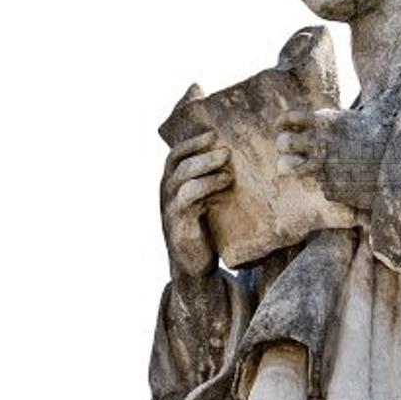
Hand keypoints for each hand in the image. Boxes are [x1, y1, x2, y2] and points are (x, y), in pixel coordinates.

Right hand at [161, 131, 232, 280]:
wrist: (194, 265)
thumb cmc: (204, 229)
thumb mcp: (206, 200)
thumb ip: (211, 181)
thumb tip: (234, 158)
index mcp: (171, 183)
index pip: (176, 155)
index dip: (192, 142)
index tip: (213, 134)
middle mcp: (166, 192)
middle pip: (177, 161)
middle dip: (201, 151)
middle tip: (226, 149)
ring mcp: (170, 207)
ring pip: (182, 176)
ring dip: (205, 165)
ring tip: (228, 164)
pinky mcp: (178, 223)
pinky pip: (189, 198)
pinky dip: (207, 186)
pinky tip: (225, 182)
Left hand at [275, 108, 385, 213]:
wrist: (400, 164)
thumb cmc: (385, 137)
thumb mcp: (365, 114)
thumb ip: (344, 115)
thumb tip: (352, 100)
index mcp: (326, 120)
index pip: (290, 117)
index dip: (281, 123)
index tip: (279, 127)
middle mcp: (320, 142)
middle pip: (284, 142)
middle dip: (282, 145)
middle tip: (286, 148)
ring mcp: (322, 167)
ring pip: (289, 167)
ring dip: (290, 166)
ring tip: (297, 167)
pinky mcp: (328, 188)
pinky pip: (317, 184)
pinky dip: (325, 183)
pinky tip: (340, 181)